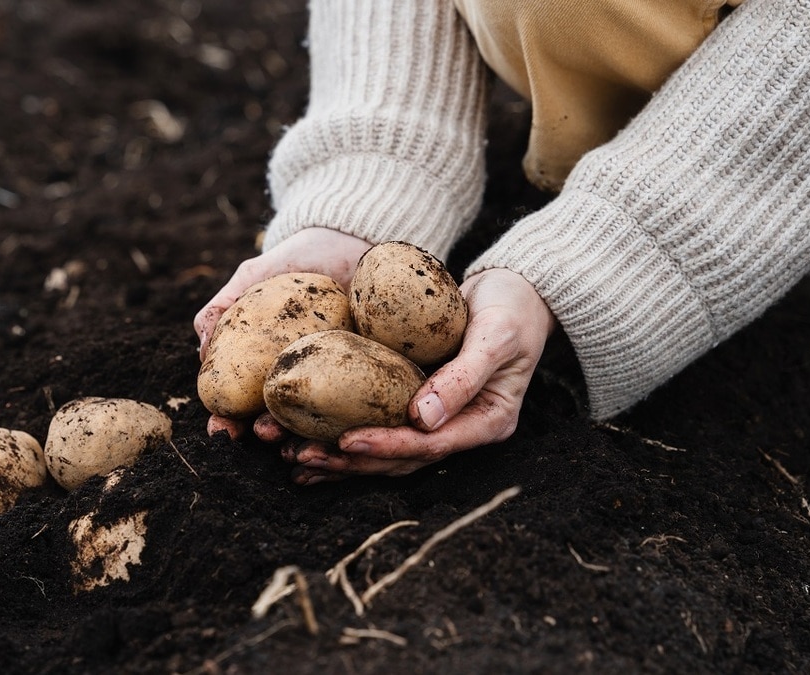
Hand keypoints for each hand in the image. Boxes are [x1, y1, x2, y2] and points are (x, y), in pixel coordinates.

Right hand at [195, 228, 372, 439]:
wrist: (355, 237)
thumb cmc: (301, 259)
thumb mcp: (255, 278)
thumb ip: (224, 307)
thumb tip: (202, 349)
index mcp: (270, 364)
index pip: (244, 402)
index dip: (229, 420)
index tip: (219, 430)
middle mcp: (304, 377)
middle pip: (280, 417)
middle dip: (264, 434)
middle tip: (259, 435)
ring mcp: (342, 379)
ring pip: (321, 418)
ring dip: (305, 435)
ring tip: (294, 436)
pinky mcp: (380, 373)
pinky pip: (366, 404)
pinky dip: (354, 420)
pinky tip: (343, 430)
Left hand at [287, 267, 555, 483]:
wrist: (517, 291)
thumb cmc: (512, 308)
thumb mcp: (496, 336)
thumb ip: (464, 376)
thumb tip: (423, 419)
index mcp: (486, 422)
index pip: (430, 445)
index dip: (387, 446)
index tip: (346, 442)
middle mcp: (459, 429)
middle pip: (400, 458)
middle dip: (350, 461)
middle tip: (300, 457)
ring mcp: (438, 421)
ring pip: (384, 450)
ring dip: (338, 457)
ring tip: (292, 457)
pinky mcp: (416, 405)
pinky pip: (378, 424)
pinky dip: (342, 434)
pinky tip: (305, 439)